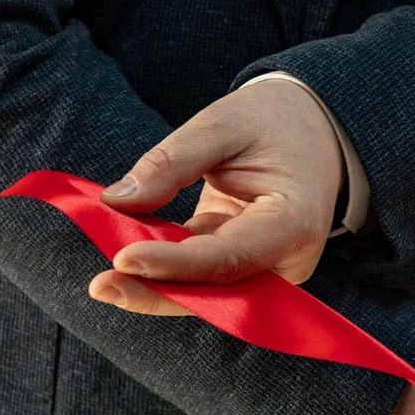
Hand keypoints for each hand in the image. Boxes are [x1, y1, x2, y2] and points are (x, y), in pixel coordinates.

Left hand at [88, 79, 343, 314]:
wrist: (313, 132)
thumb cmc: (275, 121)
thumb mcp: (223, 124)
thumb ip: (171, 162)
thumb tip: (116, 201)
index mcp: (293, 222)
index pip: (228, 257)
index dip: (176, 264)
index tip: (123, 259)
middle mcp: (286, 260)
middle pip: (216, 290)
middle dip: (157, 292)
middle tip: (101, 286)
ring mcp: (267, 270)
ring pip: (205, 292)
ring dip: (155, 288)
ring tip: (104, 282)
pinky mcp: (245, 268)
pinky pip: (200, 279)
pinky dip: (163, 272)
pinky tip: (125, 265)